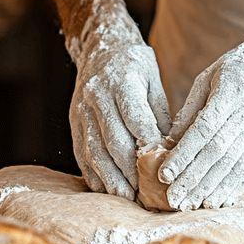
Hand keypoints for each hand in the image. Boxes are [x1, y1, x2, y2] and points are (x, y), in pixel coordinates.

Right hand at [69, 13, 170, 198]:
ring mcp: (81, 110)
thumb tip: (170, 150)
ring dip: (110, 177)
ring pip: (94, 150)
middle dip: (129, 169)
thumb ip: (160, 114)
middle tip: (146, 192)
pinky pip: (81, 152)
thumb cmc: (135, 66)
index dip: (147, 142)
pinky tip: (106, 190)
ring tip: (126, 197)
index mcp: (122, 81)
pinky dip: (93, 173)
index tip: (160, 164)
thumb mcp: (153, 80)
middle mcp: (97, 96)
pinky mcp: (73, 123)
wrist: (100, 46)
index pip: (135, 115)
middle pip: (113, 139)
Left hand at [162, 5, 243, 208]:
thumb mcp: (211, 76)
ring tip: (192, 205)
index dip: (185, 154)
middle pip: (219, 152)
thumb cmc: (240, 65)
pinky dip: (236, 186)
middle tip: (173, 199)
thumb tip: (170, 141)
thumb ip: (191, 108)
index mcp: (232, 92)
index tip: (165, 174)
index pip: (205, 129)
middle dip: (194, 178)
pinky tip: (220, 200)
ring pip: (236, 164)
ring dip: (213, 188)